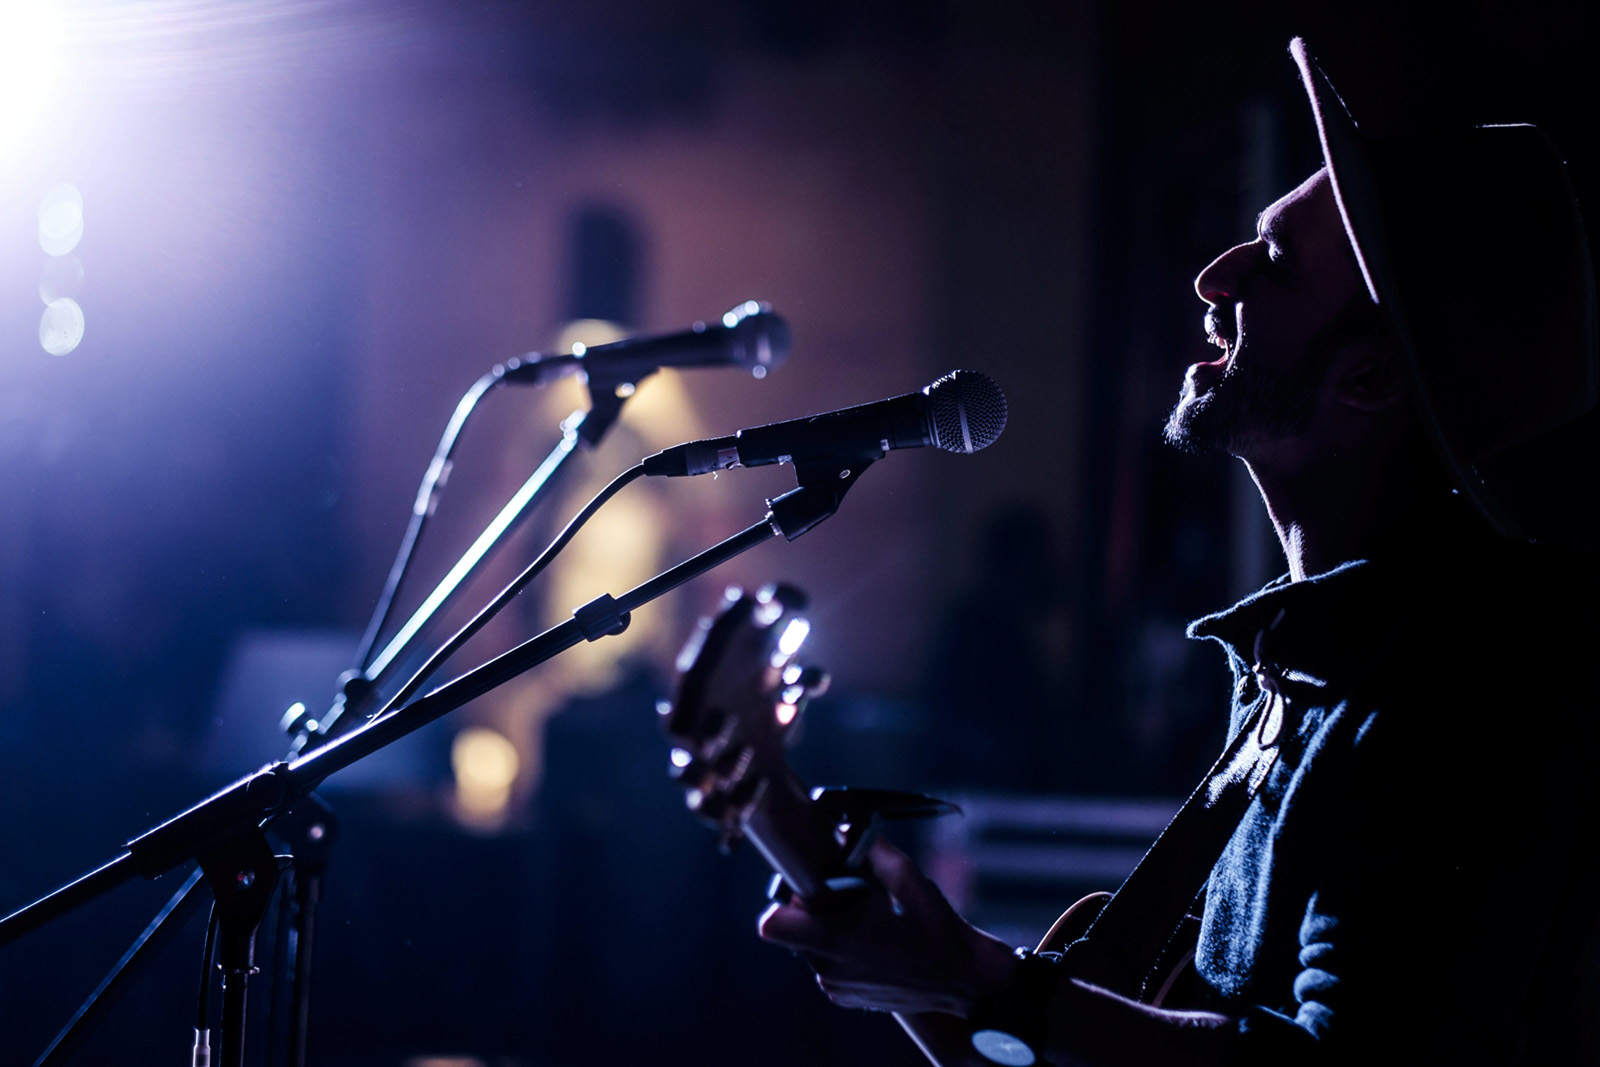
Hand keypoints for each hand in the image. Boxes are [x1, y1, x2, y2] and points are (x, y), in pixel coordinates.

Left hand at [758, 837, 1019, 1015]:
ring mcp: (834, 987)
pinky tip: (874, 944)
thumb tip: (844, 829)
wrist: (964, 981)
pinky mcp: (844, 998)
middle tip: (846, 898)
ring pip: (809, 947)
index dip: (786, 900)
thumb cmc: (937, 930)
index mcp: (836, 938)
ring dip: (827, 929)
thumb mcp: (910, 879)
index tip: (812, 886)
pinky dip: (841, 951)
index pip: (773, 924)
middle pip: (792, 930)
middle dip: (811, 909)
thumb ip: (872, 851)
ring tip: (867, 921)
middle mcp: (827, 968)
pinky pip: (826, 965)